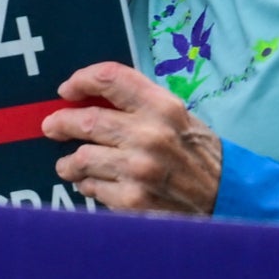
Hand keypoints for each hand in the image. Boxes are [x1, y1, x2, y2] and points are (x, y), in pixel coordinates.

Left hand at [44, 62, 221, 215]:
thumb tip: (91, 99)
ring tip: (69, 164)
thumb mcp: (179, 117)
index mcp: (163, 107)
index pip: (110, 78)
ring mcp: (139, 169)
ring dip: (69, 162)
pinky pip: (92, 187)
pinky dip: (89, 185)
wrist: (226, 197)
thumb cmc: (198, 154)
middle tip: (52, 126)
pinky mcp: (132, 200)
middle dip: (60, 123)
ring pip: (81, 158)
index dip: (81, 80)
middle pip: (85, 120)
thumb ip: (140, 105)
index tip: (68, 90)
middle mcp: (150, 135)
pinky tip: (96, 184)